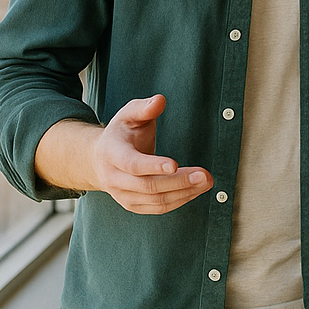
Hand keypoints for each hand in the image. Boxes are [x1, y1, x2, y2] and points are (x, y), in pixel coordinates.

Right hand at [92, 95, 211, 213]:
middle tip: (205, 175)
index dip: (153, 166)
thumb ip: (144, 107)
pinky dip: (179, 201)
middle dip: (179, 182)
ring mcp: (122, 195)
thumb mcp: (128, 114)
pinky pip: (158, 208)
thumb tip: (160, 100)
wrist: (101, 159)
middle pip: (148, 186)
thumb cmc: (121, 133)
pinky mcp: (133, 205)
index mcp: (111, 153)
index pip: (131, 164)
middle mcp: (114, 178)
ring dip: (184, 193)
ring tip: (206, 181)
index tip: (175, 164)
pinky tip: (195, 190)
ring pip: (155, 200)